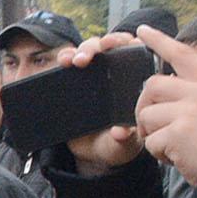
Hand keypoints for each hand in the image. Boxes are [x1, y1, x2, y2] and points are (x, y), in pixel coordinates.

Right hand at [56, 31, 153, 175]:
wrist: (92, 154)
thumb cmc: (116, 145)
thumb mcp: (123, 145)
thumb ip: (125, 139)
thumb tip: (121, 132)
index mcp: (133, 81)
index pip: (134, 52)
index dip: (127, 43)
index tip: (120, 45)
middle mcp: (114, 72)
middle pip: (108, 47)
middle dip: (97, 46)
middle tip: (87, 57)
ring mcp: (92, 74)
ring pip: (87, 50)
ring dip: (79, 50)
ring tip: (72, 61)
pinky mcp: (73, 80)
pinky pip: (68, 63)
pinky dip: (64, 58)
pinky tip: (61, 62)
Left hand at [124, 26, 196, 183]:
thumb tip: (163, 97)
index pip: (183, 54)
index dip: (160, 40)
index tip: (141, 31)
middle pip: (151, 85)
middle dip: (144, 107)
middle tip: (152, 127)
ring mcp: (190, 109)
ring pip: (146, 115)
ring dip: (153, 135)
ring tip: (175, 147)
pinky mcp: (179, 130)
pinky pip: (151, 141)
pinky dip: (159, 154)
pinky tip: (179, 158)